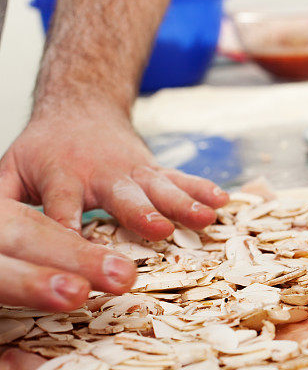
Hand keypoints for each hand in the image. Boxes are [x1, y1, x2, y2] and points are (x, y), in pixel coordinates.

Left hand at [0, 102, 228, 310]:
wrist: (81, 108)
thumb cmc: (43, 153)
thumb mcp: (10, 172)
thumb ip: (0, 200)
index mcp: (62, 179)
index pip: (62, 211)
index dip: (70, 234)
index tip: (80, 262)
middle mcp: (102, 175)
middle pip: (122, 198)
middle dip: (141, 214)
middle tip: (158, 230)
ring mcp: (134, 172)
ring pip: (161, 189)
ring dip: (184, 204)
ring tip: (206, 218)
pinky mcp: (155, 171)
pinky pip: (182, 180)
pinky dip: (203, 190)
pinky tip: (223, 202)